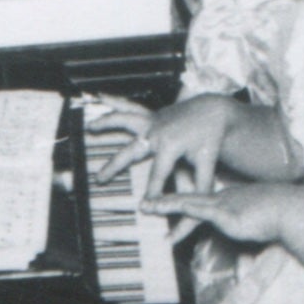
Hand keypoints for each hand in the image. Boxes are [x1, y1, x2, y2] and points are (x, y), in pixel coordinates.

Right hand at [91, 94, 238, 199]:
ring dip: (107, 122)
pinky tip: (100, 96)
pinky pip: (130, 107)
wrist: (213, 111)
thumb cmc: (210, 137)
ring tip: (89, 127)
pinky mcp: (151, 115)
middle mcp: (156, 132)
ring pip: (125, 120)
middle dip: (114, 166)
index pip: (157, 175)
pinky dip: (115, 101)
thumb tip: (198, 204)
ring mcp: (152, 121)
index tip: (143, 207)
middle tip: (99, 179)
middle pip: (130, 152)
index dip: (151, 192)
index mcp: (169, 146)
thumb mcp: (207, 162)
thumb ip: (201, 184)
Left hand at [142, 181, 294, 247]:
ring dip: (165, 205)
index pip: (201, 201)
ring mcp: (222, 204)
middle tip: (147, 203)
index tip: (170, 204)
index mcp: (231, 199)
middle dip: (166, 200)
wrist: (291, 210)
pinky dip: (180, 210)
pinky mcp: (224, 212)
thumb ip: (249, 232)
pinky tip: (169, 212)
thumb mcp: (259, 224)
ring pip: (187, 202)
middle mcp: (223, 198)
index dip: (183, 202)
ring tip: (147, 207)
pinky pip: (196, 211)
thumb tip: (247, 254)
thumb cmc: (281, 217)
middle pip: (189, 198)